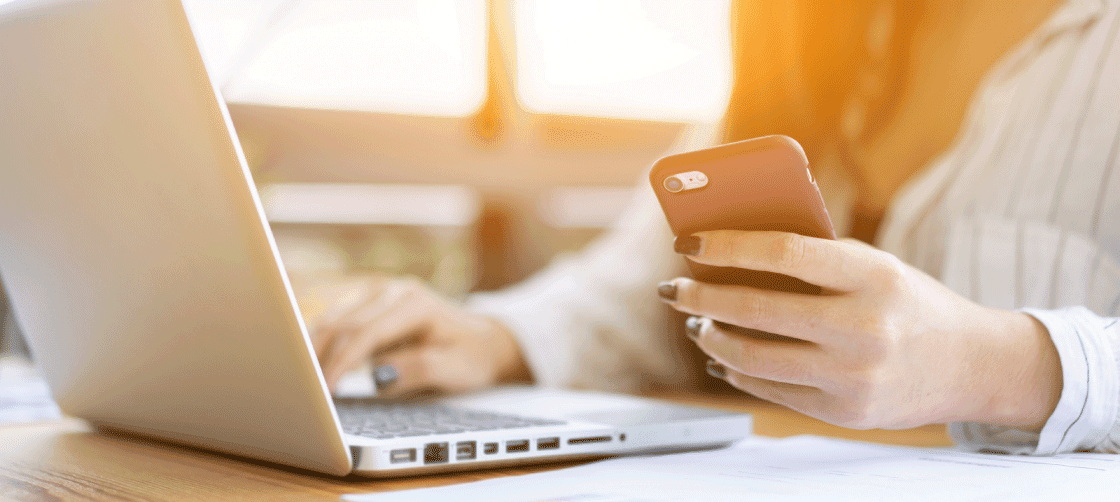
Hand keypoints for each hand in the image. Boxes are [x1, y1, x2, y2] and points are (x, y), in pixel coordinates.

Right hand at [310, 276, 530, 396]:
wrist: (484, 339)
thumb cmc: (471, 355)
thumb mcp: (455, 369)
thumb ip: (417, 371)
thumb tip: (378, 376)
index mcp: (415, 302)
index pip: (366, 333)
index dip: (342, 362)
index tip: (324, 389)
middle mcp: (393, 290)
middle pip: (343, 322)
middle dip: (319, 357)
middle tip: (302, 391)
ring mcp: (379, 293)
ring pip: (334, 318)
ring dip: (314, 348)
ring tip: (297, 378)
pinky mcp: (369, 302)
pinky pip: (338, 320)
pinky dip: (321, 341)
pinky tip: (307, 363)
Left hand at [659, 231, 1061, 430]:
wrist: (971, 364)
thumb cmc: (909, 302)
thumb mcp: (875, 266)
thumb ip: (814, 260)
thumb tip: (729, 253)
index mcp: (874, 275)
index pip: (784, 253)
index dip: (728, 246)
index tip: (688, 241)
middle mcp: (865, 327)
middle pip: (757, 310)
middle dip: (701, 297)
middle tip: (673, 288)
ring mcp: (854, 376)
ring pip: (753, 357)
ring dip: (711, 337)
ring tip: (696, 321)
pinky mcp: (844, 412)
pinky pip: (770, 389)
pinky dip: (736, 370)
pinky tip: (722, 354)